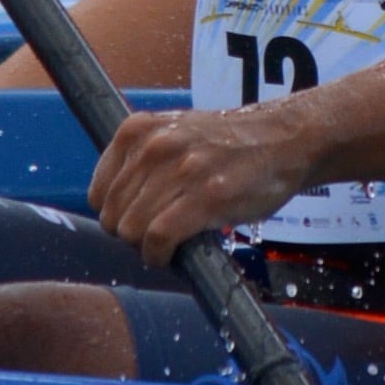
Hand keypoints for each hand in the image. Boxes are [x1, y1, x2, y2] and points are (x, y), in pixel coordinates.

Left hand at [88, 105, 319, 264]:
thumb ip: (142, 157)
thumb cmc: (231, 143)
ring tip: (168, 243)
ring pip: (132, 229)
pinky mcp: (206, 197)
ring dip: (146, 247)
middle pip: (113, 216)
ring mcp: (181, 171)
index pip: (99, 193)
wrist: (285, 139)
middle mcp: (155, 146)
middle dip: (130, 234)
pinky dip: (159, 256)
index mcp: (140, 129)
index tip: (135, 221)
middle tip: (156, 235)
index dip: (115, 215)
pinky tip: (171, 255)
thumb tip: (114, 204)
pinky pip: (158, 239)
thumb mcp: (175, 131)